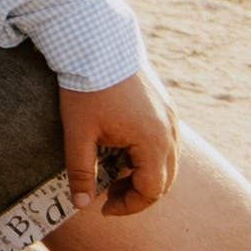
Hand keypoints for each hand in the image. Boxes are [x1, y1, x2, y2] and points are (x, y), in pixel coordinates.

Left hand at [60, 65, 179, 219]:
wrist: (99, 43)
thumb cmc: (87, 90)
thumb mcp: (79, 134)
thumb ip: (81, 172)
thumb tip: (81, 204)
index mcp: (153, 142)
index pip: (152, 191)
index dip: (128, 205)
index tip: (103, 206)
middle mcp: (170, 132)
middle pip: (164, 180)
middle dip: (137, 193)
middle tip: (107, 194)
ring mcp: (171, 117)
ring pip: (167, 161)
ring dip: (143, 174)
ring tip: (111, 172)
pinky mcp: (165, 106)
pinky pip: (164, 141)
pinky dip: (147, 154)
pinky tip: (120, 148)